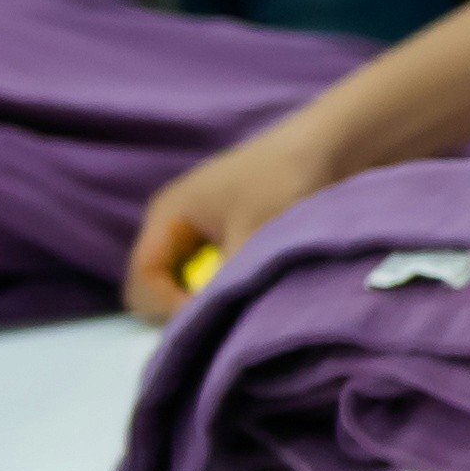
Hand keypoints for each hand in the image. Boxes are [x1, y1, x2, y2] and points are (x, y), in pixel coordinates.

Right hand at [127, 113, 361, 319]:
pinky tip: (249, 296)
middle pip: (154, 287)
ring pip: (181, 285)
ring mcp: (198, 232)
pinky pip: (207, 277)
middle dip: (179, 308)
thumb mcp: (252, 235)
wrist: (327, 146)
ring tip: (238, 310)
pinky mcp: (224, 238)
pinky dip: (221, 291)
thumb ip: (224, 281)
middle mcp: (173, 225)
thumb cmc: (283, 180)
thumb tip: (206, 324)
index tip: (206, 319)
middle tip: (220, 321)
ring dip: (203, 301)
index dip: (167, 306)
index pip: (142, 280)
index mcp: (167, 216)